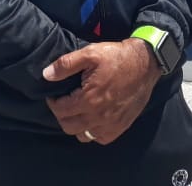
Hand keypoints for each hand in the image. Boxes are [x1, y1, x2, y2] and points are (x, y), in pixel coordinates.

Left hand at [42, 39, 160, 144]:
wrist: (145, 63)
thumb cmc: (116, 57)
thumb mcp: (89, 53)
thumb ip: (65, 65)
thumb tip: (46, 75)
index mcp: (89, 99)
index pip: (61, 111)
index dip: (53, 103)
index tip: (54, 95)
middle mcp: (99, 116)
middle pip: (69, 127)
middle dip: (61, 116)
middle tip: (63, 103)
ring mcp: (111, 123)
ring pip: (84, 136)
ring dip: (76, 126)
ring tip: (77, 111)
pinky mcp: (121, 126)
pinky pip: (100, 138)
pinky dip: (93, 132)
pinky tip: (92, 119)